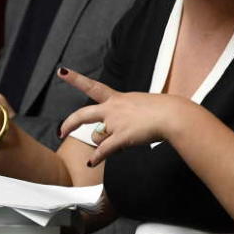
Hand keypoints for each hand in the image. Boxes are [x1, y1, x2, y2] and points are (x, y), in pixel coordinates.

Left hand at [57, 69, 195, 166]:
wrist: (172, 115)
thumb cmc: (163, 110)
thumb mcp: (142, 104)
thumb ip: (128, 114)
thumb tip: (121, 129)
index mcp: (118, 98)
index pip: (93, 87)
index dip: (76, 78)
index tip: (62, 71)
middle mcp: (113, 108)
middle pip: (83, 114)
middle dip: (70, 123)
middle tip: (61, 132)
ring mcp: (116, 123)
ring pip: (98, 137)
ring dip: (104, 144)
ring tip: (123, 143)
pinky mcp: (121, 137)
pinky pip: (103, 150)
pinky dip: (97, 157)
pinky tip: (92, 162)